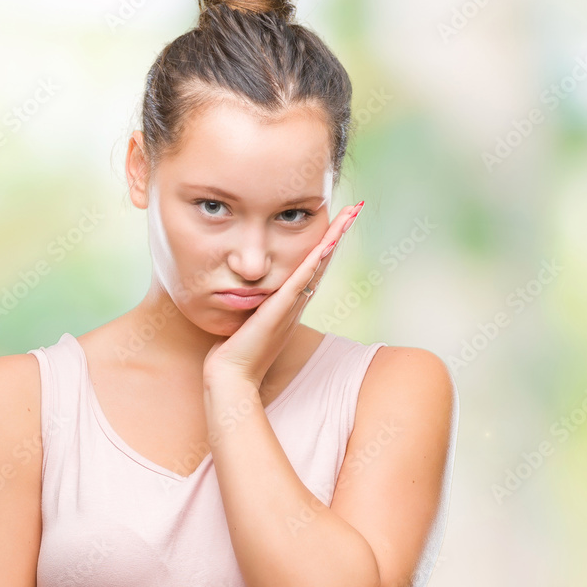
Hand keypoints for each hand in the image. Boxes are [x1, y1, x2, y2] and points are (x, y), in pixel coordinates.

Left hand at [203, 200, 364, 387]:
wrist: (232, 376)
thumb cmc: (235, 353)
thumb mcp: (248, 320)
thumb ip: (254, 304)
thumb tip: (250, 290)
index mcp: (290, 303)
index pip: (312, 266)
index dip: (325, 244)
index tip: (336, 222)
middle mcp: (296, 303)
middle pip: (322, 261)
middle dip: (338, 233)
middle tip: (354, 210)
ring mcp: (291, 306)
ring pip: (317, 266)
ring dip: (334, 239)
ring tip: (349, 216)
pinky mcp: (280, 310)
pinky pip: (301, 280)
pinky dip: (314, 261)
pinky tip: (325, 243)